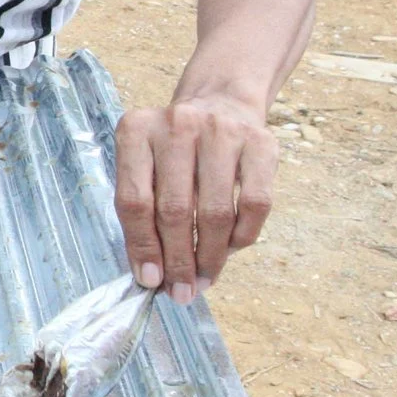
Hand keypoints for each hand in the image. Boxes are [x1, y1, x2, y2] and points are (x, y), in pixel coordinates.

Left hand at [113, 94, 277, 303]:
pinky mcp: (262, 143)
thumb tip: (150, 275)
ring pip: (215, 212)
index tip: (149, 280)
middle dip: (178, 260)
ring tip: (203, 280)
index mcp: (135, 131)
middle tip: (181, 291)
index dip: (142, 247)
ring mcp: (222, 131)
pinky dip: (242, 236)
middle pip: (174, 210)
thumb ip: (142, 212)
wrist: (220, 104)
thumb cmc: (173, 151)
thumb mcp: (145, 166)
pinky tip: (230, 249)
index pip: (134, 201)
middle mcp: (177, 125)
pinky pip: (255, 205)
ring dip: (210, 256)